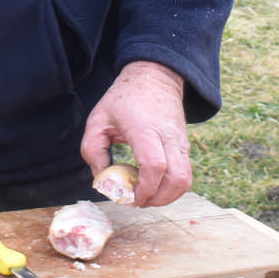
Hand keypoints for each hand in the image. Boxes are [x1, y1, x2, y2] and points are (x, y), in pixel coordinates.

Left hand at [80, 61, 190, 206]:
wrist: (155, 77)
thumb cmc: (124, 99)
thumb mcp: (98, 119)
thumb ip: (92, 150)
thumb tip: (101, 180)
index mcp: (145, 129)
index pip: (155, 166)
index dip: (145, 189)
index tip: (131, 197)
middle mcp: (168, 137)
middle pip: (177, 179)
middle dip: (158, 199)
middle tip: (138, 201)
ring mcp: (180, 142)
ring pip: (186, 180)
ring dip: (167, 196)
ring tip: (146, 195)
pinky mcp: (185, 146)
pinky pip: (185, 174)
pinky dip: (172, 186)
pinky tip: (153, 183)